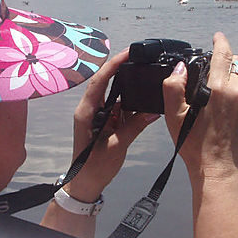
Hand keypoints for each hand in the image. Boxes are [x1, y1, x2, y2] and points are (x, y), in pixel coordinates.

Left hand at [65, 49, 159, 201]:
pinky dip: (130, 104)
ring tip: (145, 79)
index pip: (99, 82)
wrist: (86, 184)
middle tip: (140, 60)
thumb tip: (152, 112)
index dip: (113, 65)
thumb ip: (134, 127)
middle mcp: (90, 110)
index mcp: (86, 113)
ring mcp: (97, 115)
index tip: (127, 54)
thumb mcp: (116, 147)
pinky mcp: (104, 122)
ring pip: (114, 95)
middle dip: (122, 71)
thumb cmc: (94, 167)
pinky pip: (118, 108)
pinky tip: (143, 102)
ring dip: (128, 89)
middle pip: (106, 83)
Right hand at [161, 32, 237, 180]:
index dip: (220, 42)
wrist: (218, 169)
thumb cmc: (194, 145)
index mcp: (218, 89)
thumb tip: (180, 68)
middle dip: (226, 64)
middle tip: (212, 75)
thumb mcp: (174, 115)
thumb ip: (173, 86)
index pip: (223, 54)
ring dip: (232, 81)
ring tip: (218, 99)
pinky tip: (226, 113)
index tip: (217, 37)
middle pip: (236, 64)